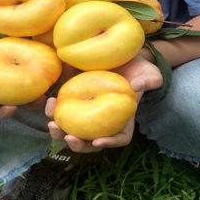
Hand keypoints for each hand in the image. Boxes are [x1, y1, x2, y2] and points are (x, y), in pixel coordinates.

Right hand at [0, 36, 72, 118]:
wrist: (46, 37)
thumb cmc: (16, 39)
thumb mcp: (0, 38)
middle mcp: (11, 92)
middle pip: (3, 109)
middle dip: (4, 111)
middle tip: (9, 108)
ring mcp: (31, 93)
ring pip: (30, 107)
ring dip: (32, 105)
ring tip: (39, 99)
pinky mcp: (51, 90)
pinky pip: (50, 104)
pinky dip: (51, 106)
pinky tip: (52, 99)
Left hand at [45, 54, 162, 152]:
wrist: (122, 56)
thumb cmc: (139, 68)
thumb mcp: (150, 72)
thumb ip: (150, 79)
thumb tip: (138, 85)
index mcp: (124, 119)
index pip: (120, 138)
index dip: (109, 143)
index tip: (97, 140)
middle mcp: (104, 120)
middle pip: (90, 141)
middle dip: (78, 144)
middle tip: (68, 137)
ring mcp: (88, 112)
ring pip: (73, 130)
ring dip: (60, 131)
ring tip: (52, 123)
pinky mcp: (76, 100)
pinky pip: (63, 111)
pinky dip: (54, 111)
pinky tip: (49, 101)